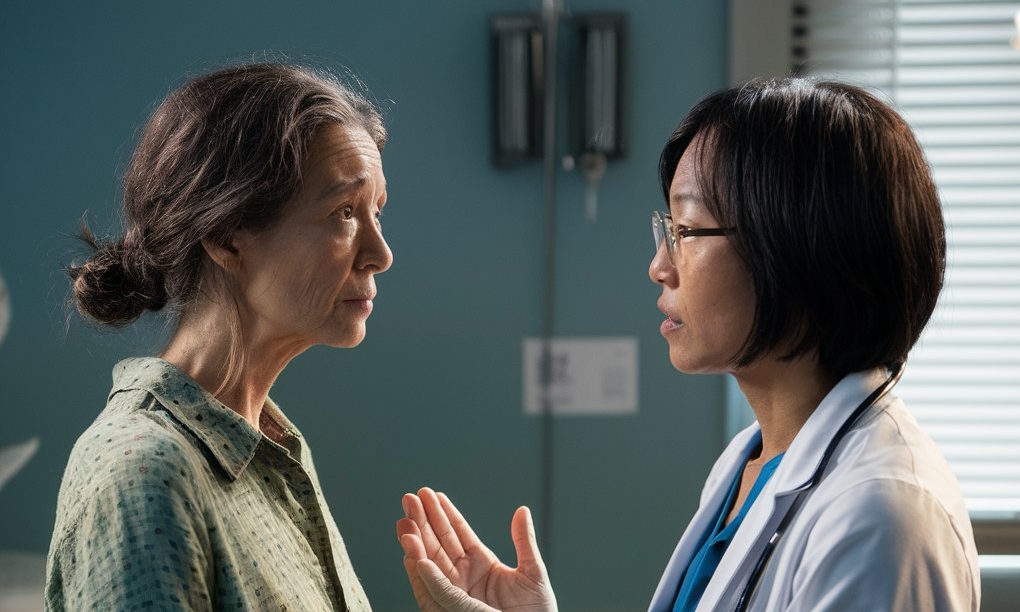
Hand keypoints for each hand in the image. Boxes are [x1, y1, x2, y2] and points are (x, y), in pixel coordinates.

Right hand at [396, 487, 556, 611]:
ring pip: (430, 563)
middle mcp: (464, 575)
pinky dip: (423, 574)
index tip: (431, 494)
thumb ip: (523, 542)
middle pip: (438, 543)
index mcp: (482, 563)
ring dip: (416, 543)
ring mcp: (457, 592)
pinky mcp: (454, 611)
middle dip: (423, 521)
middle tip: (410, 498)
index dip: (444, 513)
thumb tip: (522, 510)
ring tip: (405, 522)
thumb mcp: (533, 573)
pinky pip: (434, 591)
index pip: (458, 532)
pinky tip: (414, 555)